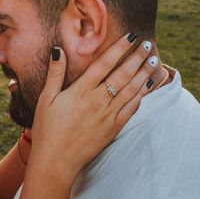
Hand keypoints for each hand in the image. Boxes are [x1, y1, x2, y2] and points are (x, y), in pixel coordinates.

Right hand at [29, 34, 159, 181]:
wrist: (56, 161)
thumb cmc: (47, 130)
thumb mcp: (46, 99)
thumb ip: (54, 74)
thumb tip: (58, 50)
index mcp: (80, 90)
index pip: (104, 63)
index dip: (119, 48)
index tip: (131, 37)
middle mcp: (97, 100)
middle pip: (123, 74)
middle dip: (137, 57)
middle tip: (147, 44)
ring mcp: (108, 115)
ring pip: (132, 89)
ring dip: (144, 73)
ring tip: (153, 59)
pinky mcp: (113, 128)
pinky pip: (132, 108)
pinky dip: (142, 94)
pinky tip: (148, 85)